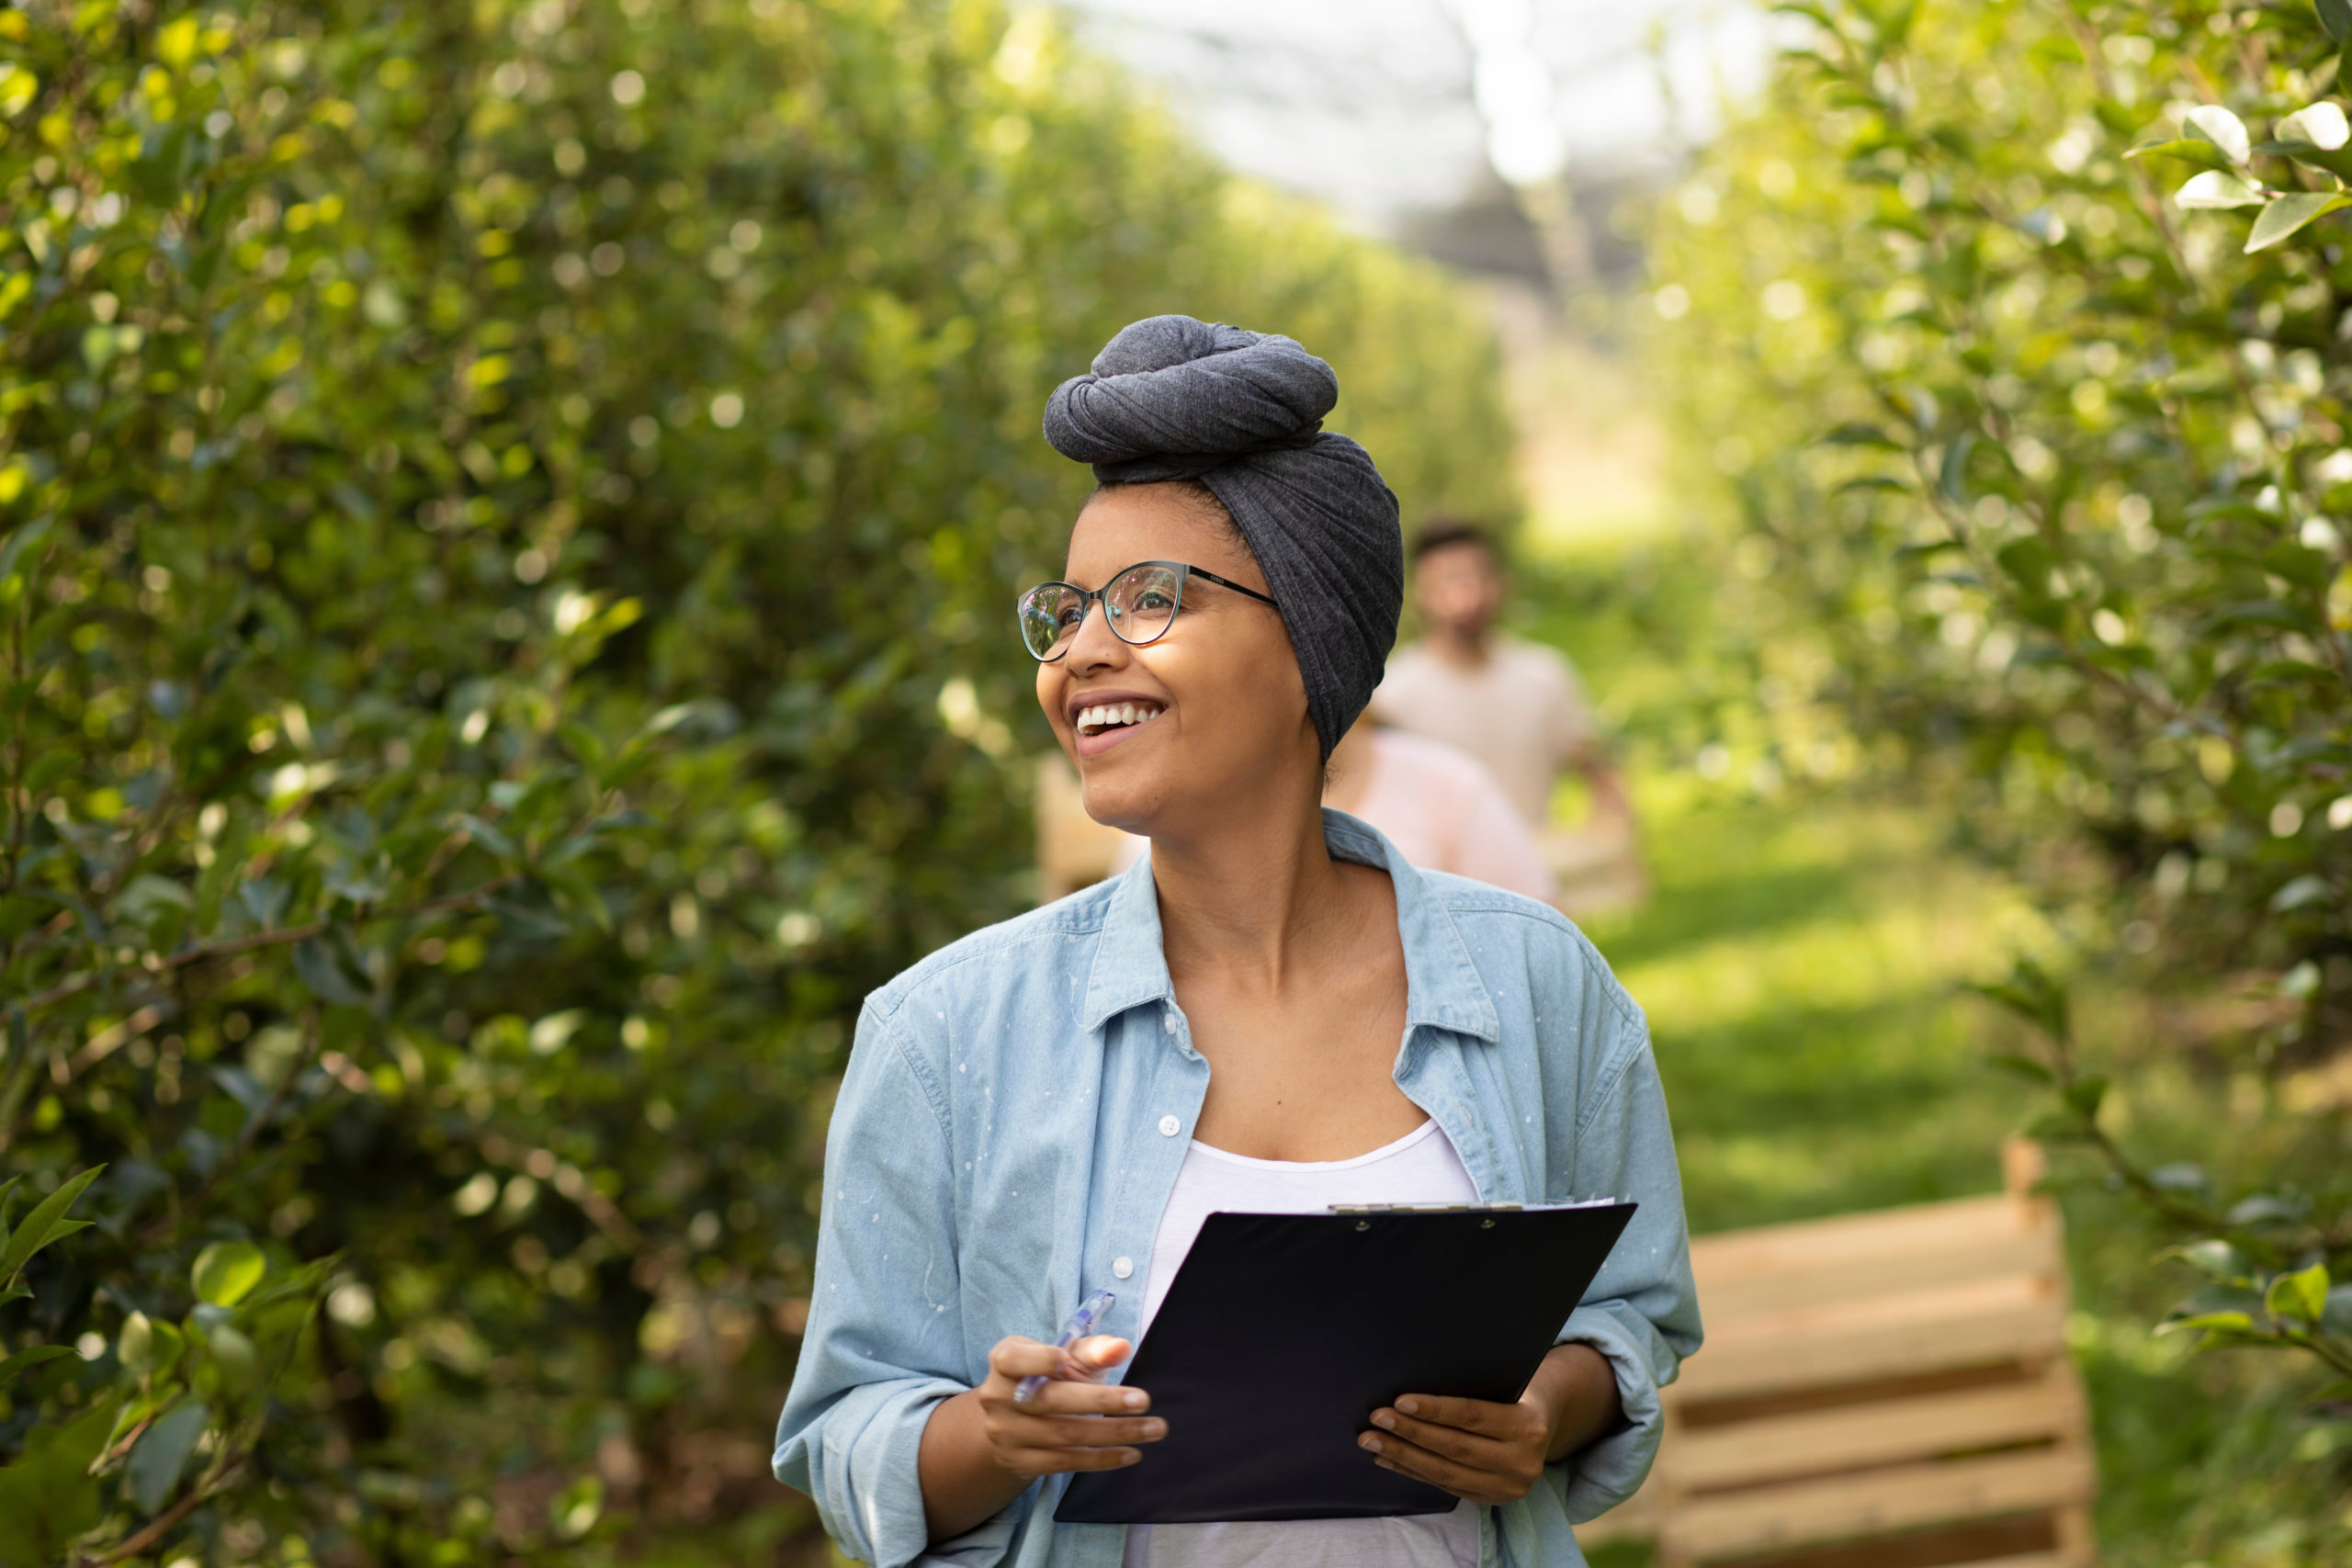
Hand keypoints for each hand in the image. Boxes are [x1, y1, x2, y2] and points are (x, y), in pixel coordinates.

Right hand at [973, 1333, 1164, 1478]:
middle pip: (1051, 1400)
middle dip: (1101, 1400)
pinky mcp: (1020, 1462)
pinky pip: (1065, 1462)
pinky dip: (1102, 1458)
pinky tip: (1131, 1453)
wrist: (1014, 1422)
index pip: (1015, 1359)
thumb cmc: (1049, 1379)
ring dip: (1115, 1432)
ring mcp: (1006, 1434)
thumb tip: (1121, 1347)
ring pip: (1065, 1435)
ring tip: (1153, 1428)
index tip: (1066, 1359)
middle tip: (1143, 1399)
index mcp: (1005, 1361)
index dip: (1038, 1360)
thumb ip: (1093, 1350)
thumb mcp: (1066, 1357)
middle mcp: (998, 1397)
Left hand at [1357, 1392, 1549, 1504]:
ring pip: (1445, 1472)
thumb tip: (1413, 1388)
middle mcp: (1522, 1462)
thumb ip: (1472, 1387)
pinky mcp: (1491, 1499)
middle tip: (1375, 1419)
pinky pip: (1444, 1486)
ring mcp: (1507, 1487)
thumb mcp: (1505, 1384)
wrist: (1544, 1425)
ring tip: (1372, 1441)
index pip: (1473, 1416)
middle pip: (1455, 1447)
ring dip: (1402, 1456)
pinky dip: (1412, 1472)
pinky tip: (1387, 1459)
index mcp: (1527, 1426)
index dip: (1435, 1409)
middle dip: (1410, 1433)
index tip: (1399, 1401)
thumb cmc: (1514, 1393)